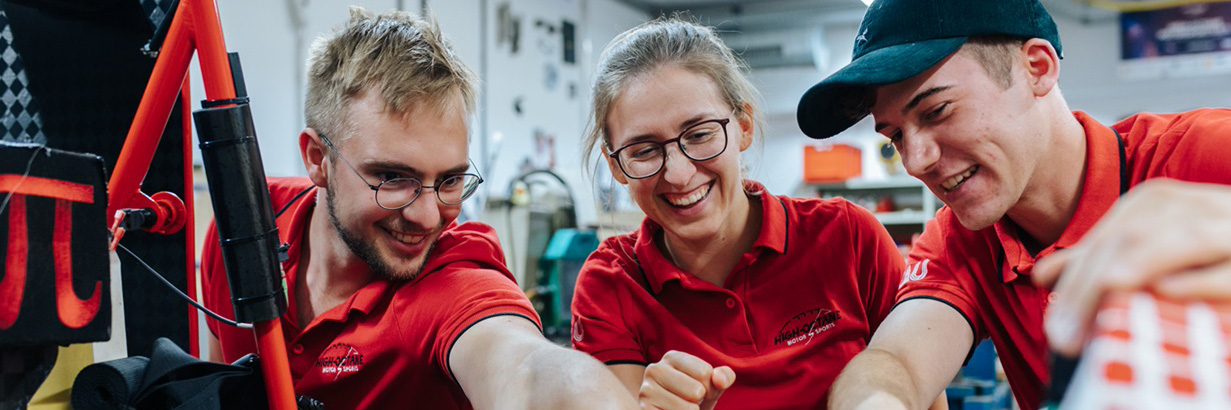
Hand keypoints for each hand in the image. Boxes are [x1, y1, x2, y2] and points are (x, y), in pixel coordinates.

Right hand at [639, 350, 735, 409]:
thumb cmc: (695, 398)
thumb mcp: (713, 385)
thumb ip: (724, 376)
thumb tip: (719, 380)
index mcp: (672, 357)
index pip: (705, 372)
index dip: (710, 387)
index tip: (700, 389)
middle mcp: (654, 369)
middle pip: (697, 391)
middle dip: (699, 400)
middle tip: (688, 401)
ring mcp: (646, 391)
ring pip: (689, 408)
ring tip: (680, 408)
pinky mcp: (644, 409)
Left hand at [1034, 179, 1230, 355]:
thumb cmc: (1209, 255)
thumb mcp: (1155, 248)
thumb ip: (1105, 258)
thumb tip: (1047, 274)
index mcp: (1161, 203)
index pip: (1110, 234)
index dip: (1077, 272)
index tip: (1050, 313)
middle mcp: (1195, 206)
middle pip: (1134, 238)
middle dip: (1094, 285)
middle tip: (1067, 333)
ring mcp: (1229, 226)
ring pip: (1181, 242)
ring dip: (1139, 270)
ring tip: (1104, 293)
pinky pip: (1229, 269)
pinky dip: (1201, 280)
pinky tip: (1168, 292)